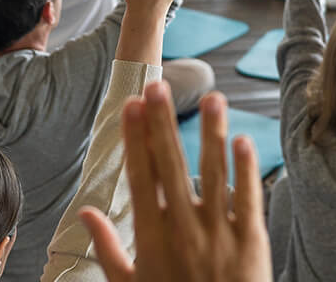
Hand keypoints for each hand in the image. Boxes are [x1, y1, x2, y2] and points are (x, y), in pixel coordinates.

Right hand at [79, 84, 272, 281]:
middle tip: (158, 86)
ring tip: (212, 97)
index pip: (141, 178)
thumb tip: (85, 212)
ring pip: (214, 175)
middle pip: (172, 168)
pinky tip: (241, 141)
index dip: (135, 140)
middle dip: (163, 125)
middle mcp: (184, 232)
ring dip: (211, 134)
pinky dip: (246, 171)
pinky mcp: (251, 245)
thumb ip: (108, 248)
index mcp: (153, 240)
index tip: (131, 106)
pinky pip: (248, 201)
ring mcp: (219, 237)